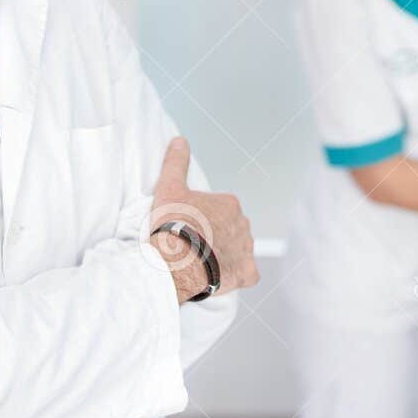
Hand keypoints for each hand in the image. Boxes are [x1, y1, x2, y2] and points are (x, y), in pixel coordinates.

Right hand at [149, 137, 258, 301]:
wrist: (177, 261)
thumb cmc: (173, 224)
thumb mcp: (169, 188)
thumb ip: (176, 163)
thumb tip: (179, 140)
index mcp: (229, 203)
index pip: (220, 209)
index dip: (204, 218)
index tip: (188, 226)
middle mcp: (244, 224)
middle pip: (231, 229)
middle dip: (217, 236)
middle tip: (194, 245)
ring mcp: (246, 249)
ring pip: (239, 250)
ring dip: (227, 255)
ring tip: (203, 263)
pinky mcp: (246, 272)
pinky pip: (248, 273)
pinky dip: (239, 274)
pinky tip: (224, 277)